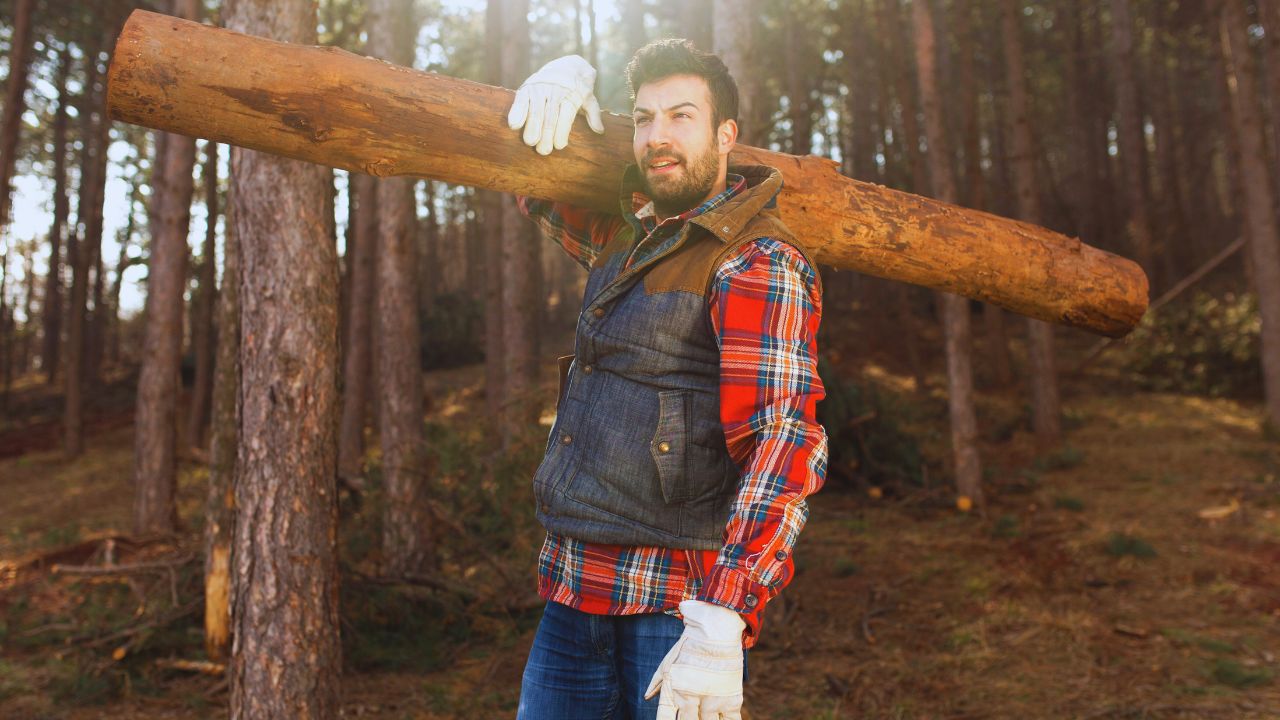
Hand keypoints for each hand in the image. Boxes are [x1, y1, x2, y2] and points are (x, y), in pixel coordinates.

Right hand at [507, 54, 604, 154]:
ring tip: (530, 142)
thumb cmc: (578, 88)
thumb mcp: (589, 98)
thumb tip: (600, 131)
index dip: (562, 131)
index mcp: (571, 96)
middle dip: (546, 134)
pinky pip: (520, 100)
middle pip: (549, 116)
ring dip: (531, 127)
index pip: (566, 116)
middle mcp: (555, 91)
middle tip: (543, 150)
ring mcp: (540, 88)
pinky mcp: (527, 87)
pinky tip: (514, 125)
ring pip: (535, 110)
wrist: (567, 65)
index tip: (560, 145)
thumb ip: (593, 114)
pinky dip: (516, 112)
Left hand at [645, 600, 744, 719]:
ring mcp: (713, 700)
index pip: (665, 719)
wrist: (716, 630)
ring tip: (704, 717)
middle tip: (691, 717)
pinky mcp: (732, 699)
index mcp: (675, 691)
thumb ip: (658, 682)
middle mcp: (692, 698)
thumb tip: (646, 697)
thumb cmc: (689, 646)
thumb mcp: (669, 663)